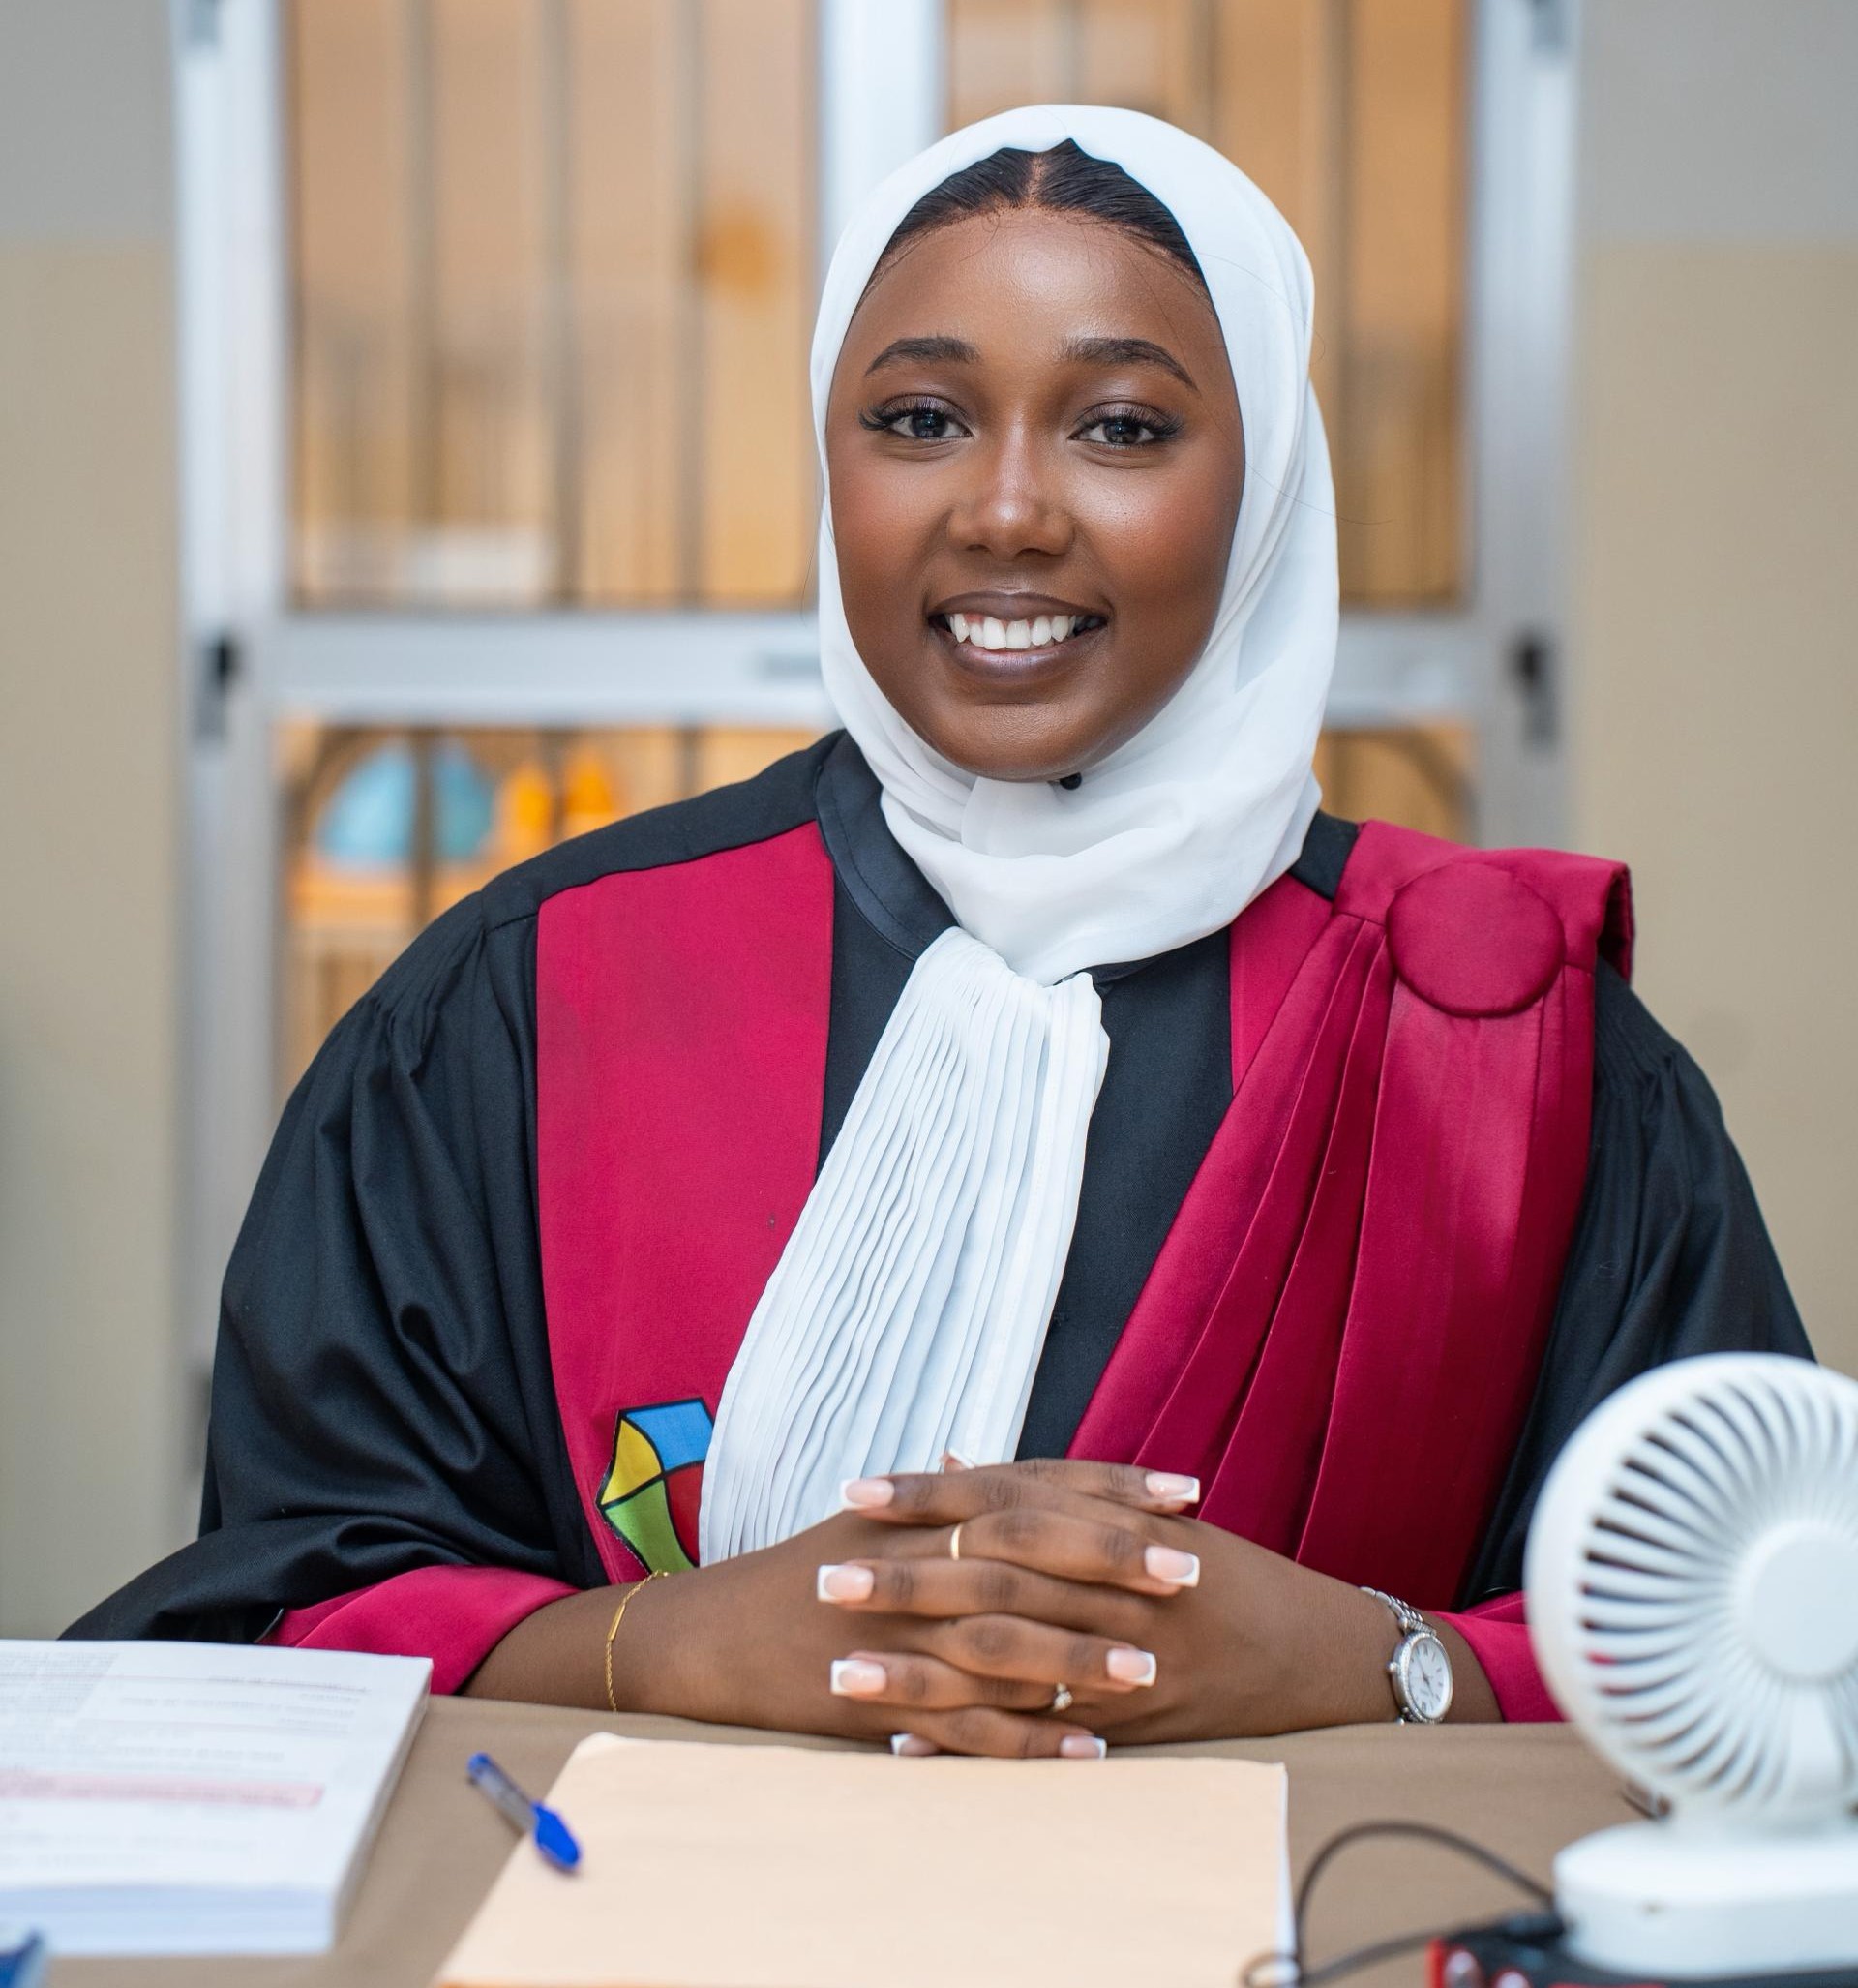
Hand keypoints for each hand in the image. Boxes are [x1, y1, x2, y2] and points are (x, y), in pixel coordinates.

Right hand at [467, 1459, 1202, 1754]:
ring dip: (1082, 1652)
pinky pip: (965, 1722)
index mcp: (924, 1509)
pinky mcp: (882, 1697)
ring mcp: (898, 1628)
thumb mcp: (875, 1522)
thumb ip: (945, 1497)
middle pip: (1031, 1548)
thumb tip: (995, 1462)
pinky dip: (1028, 1738)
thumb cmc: (799, 1573)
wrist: (707, 1633)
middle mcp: (917, 1557)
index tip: (1182, 1490)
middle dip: (1115, 1556)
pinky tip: (1089, 1751)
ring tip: (1154, 1667)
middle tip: (1193, 1569)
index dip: (1110, 1486)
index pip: (1034, 1484)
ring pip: (1005, 1636)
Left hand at [828, 1458, 1427, 1741]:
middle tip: (824, 1575)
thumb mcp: (1149, 1516)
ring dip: (917, 1669)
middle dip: (905, 1578)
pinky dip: (969, 1741)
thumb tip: (954, 1458)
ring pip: (1006, 1663)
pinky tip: (903, 1742)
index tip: (857, 1491)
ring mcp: (1126, 1662)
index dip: (930, 1496)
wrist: (1328, 1654)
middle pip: (993, 1578)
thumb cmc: (1227, 1575)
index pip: (1005, 1500)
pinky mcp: (1132, 1727)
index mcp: (1115, 1525)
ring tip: (839, 1669)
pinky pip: (1041, 1739)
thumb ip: (1049, 1491)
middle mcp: (1118, 1589)